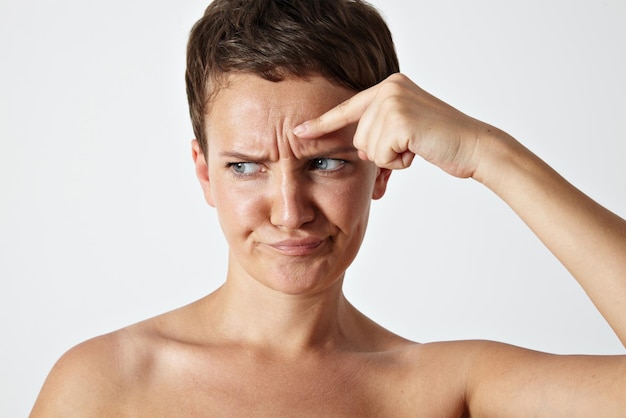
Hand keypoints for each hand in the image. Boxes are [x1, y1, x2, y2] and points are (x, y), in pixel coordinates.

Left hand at [294, 73, 497, 178]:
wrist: (474, 146)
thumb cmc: (441, 142)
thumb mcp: (406, 129)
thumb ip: (380, 129)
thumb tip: (358, 149)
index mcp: (389, 86)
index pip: (347, 109)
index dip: (321, 124)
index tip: (297, 132)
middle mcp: (388, 87)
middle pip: (358, 136)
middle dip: (382, 151)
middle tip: (411, 144)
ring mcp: (393, 100)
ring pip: (368, 147)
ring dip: (391, 157)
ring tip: (417, 145)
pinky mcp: (399, 118)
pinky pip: (380, 154)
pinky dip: (398, 161)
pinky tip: (419, 149)